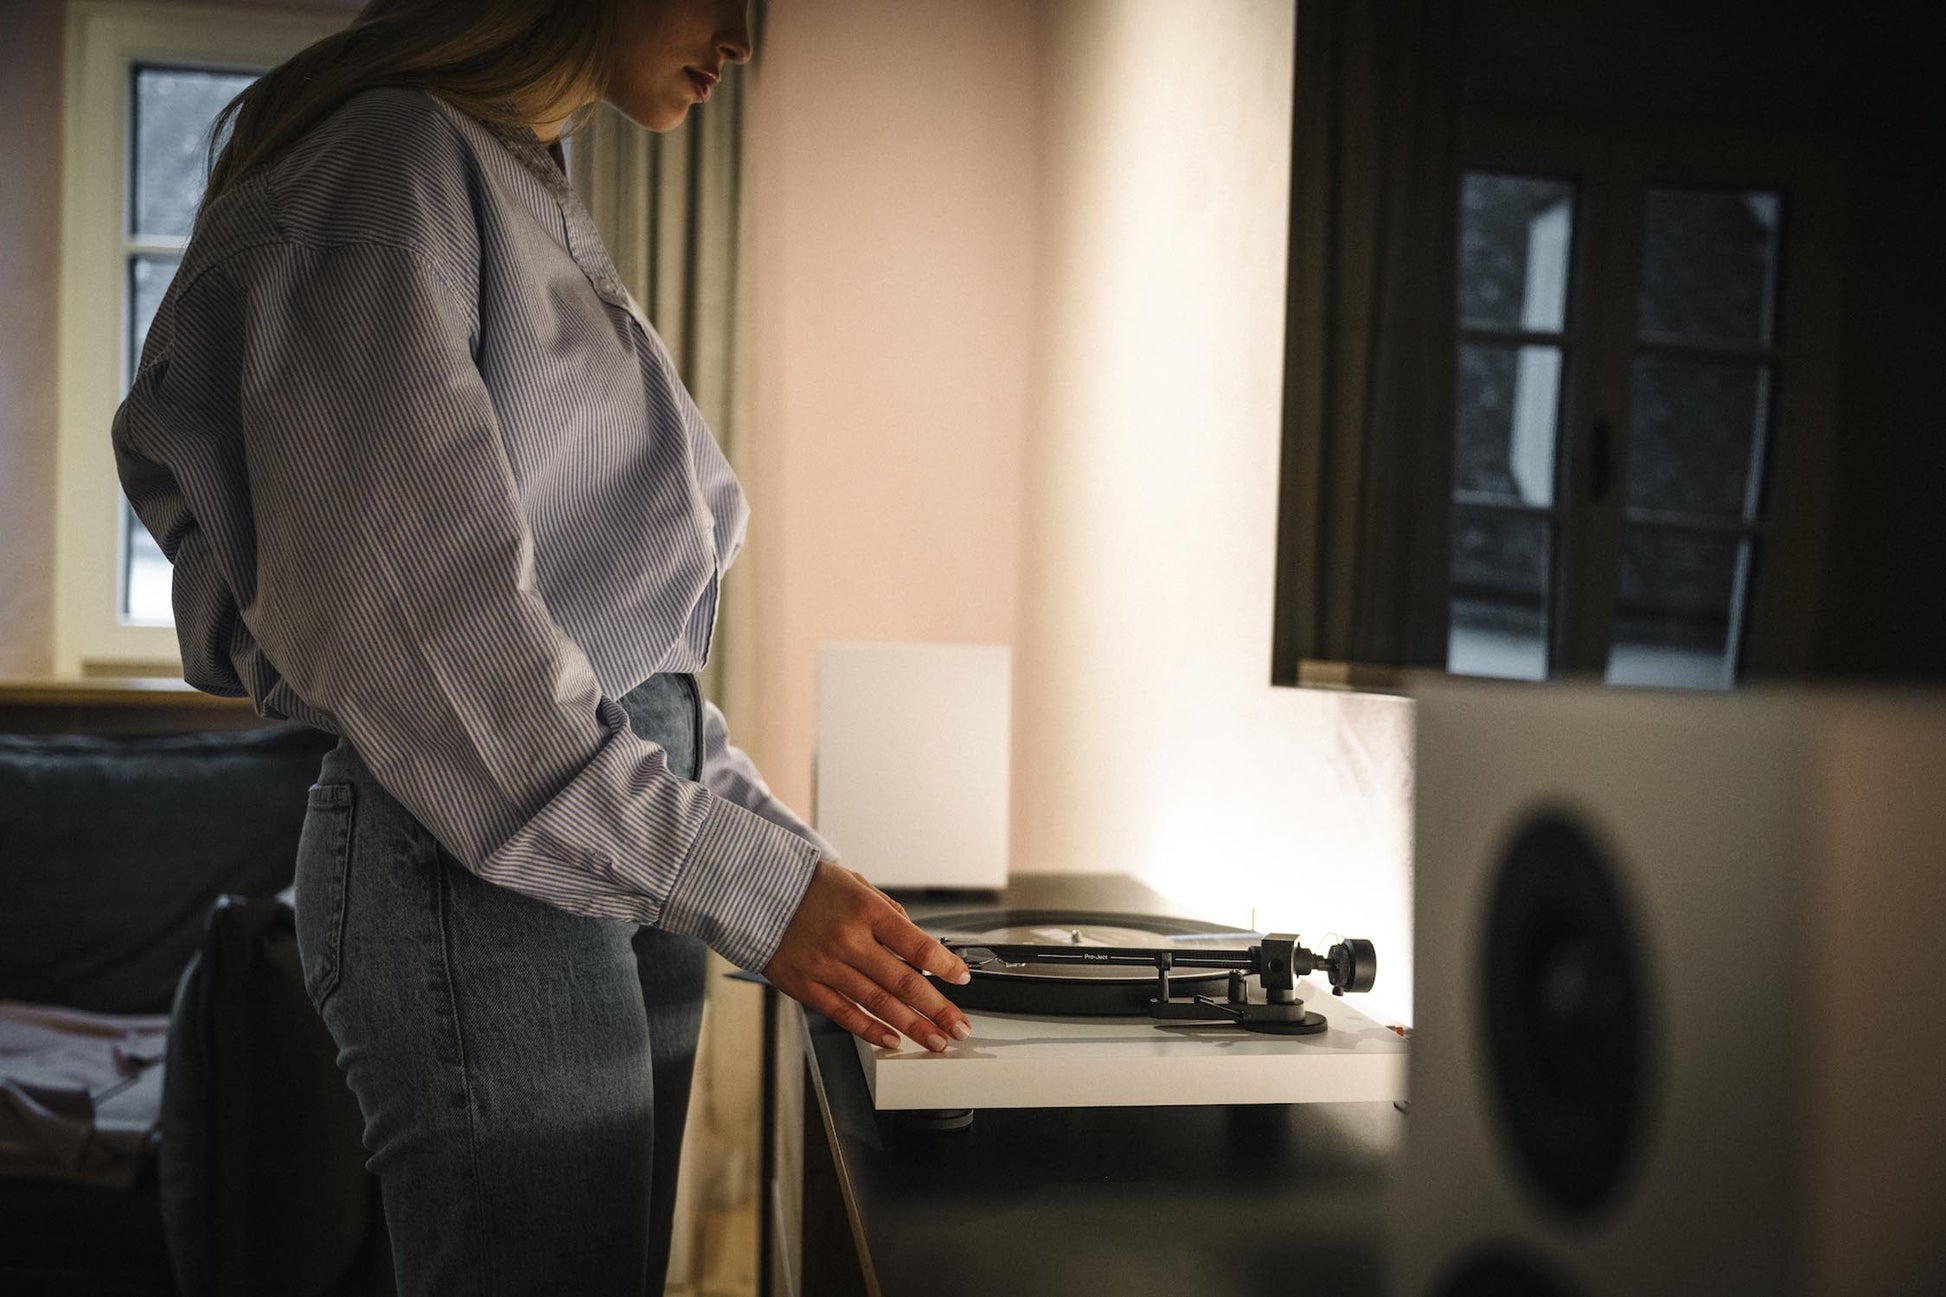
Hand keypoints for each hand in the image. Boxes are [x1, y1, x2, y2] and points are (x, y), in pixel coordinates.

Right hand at [764, 861, 972, 1050]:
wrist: (756, 891)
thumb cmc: (812, 887)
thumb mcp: (859, 885)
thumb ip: (890, 915)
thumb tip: (917, 947)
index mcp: (866, 911)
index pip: (917, 945)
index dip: (946, 966)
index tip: (962, 978)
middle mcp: (848, 940)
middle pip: (904, 982)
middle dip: (938, 1009)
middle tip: (959, 1027)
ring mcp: (826, 965)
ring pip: (878, 1003)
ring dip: (912, 1027)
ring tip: (935, 1041)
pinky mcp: (806, 984)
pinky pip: (844, 1013)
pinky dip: (871, 1030)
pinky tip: (893, 1041)